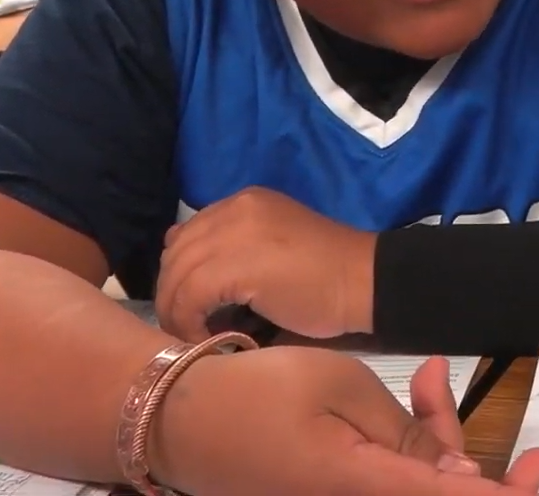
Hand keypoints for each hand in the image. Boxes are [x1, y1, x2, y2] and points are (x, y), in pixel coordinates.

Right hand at [153, 349, 538, 495]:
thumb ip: (405, 434)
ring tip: (431, 376)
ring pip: (412, 487)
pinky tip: (413, 397)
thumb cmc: (259, 391)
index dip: (501, 494)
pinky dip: (408, 453)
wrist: (176, 419)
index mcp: (359, 486)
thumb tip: (458, 473)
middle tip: (517, 427)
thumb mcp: (341, 387)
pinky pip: (384, 485)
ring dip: (438, 443)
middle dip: (480, 464)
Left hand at [157, 187, 375, 342]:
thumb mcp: (271, 251)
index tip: (191, 305)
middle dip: (172, 294)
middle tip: (185, 327)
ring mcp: (235, 232)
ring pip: (177, 274)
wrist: (366, 282)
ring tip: (194, 335)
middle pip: (176, 253)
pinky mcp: (237, 263)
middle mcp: (235, 209)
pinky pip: (190, 294)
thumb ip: (234, 252)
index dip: (180, 273)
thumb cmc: (327, 278)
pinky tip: (206, 336)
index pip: (188, 234)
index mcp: (245, 203)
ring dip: (177, 310)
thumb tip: (191, 281)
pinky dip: (189, 319)